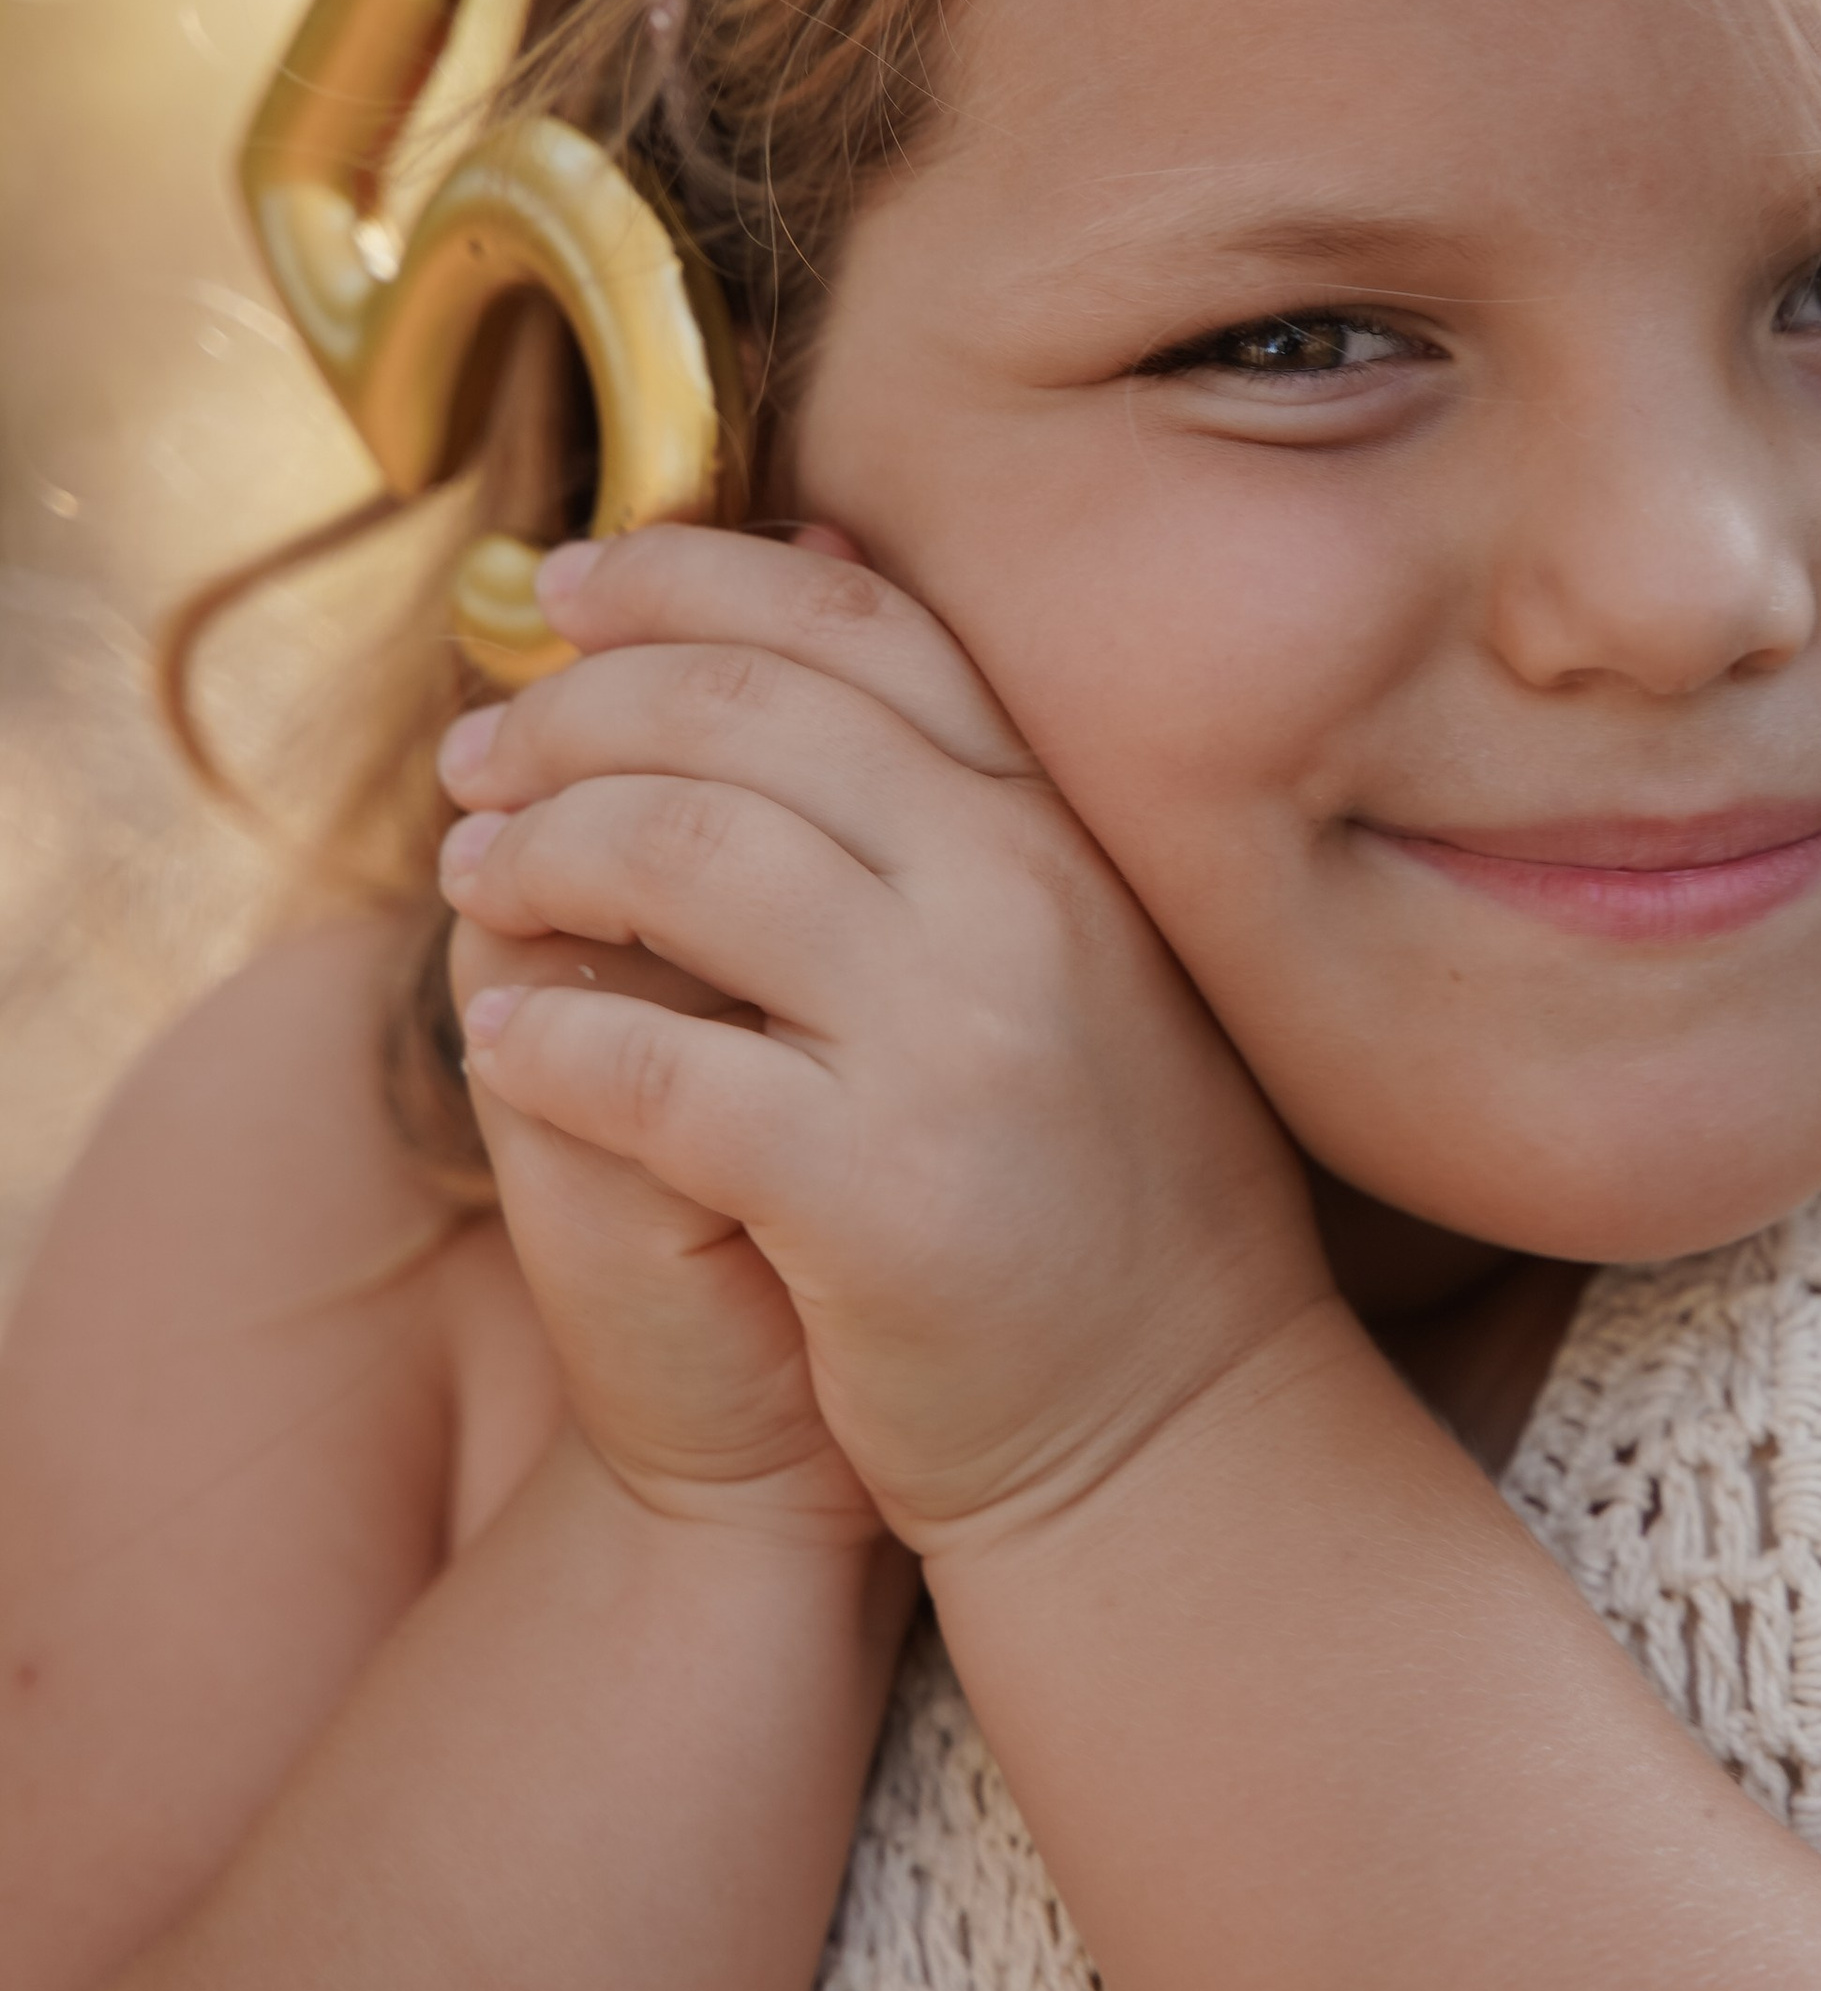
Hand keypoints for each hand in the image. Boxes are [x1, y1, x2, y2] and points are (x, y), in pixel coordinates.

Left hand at [439, 527, 1332, 1548]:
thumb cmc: (1098, 1191)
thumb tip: (825, 557)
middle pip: (743, 714)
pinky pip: (651, 1068)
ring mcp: (955, 1042)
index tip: (568, 584)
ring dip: (538, 851)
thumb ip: (958, 773)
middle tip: (479, 748)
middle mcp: (1023, 903)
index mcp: (1067, 832)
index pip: (858, 629)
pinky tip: (502, 1038)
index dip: (689, 576)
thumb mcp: (1069, 946)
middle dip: (573, 707)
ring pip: (679, 855)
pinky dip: (546, 1038)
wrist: (1176, 1434)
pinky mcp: (873, 1192)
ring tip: (474, 873)